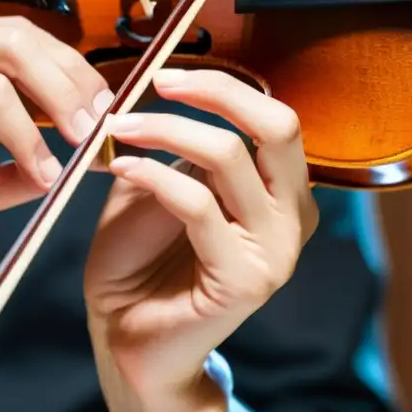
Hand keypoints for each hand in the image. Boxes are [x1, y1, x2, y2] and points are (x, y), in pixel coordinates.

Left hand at [83, 69, 318, 401]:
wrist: (126, 337)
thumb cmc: (139, 261)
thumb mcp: (155, 187)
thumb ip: (170, 146)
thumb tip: (159, 88)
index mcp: (280, 191)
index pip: (273, 118)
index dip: (223, 87)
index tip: (164, 74)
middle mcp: (293, 217)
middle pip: (277, 126)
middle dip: (215, 92)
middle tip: (157, 83)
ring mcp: (276, 250)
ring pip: (229, 158)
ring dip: (165, 131)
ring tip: (118, 131)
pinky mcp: (247, 280)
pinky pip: (198, 205)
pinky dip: (152, 175)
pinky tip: (121, 168)